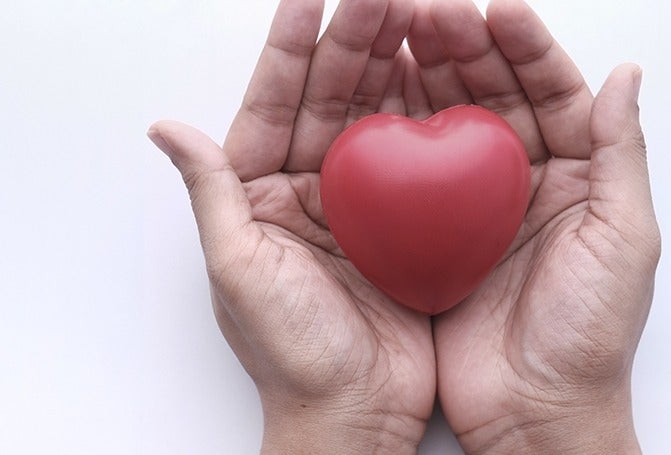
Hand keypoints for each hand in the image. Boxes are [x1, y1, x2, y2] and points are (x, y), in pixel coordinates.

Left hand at [148, 0, 437, 452]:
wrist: (354, 412)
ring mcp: (360, 203)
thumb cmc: (292, 354)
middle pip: (330, 101)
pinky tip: (441, 81)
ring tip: (413, 16)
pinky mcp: (403, 223)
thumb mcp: (239, 271)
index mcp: (262, 194)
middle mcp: (309, 190)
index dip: (289, 50)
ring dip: (391, 67)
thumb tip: (166, 127)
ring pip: (375, 119)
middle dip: (351, 42)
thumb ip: (212, 195)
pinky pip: (416, 159)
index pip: (274, 105)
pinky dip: (428, 118)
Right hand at [415, 1, 659, 452]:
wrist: (534, 410)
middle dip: (467, 50)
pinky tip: (383, 102)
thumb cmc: (588, 335)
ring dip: (431, 79)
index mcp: (575, 177)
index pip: (554, 93)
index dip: (527, 48)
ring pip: (451, 126)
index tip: (499, 11)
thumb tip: (625, 77)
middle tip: (434, 12)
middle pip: (495, 99)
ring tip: (404, 36)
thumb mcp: (624, 239)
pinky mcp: (435, 234)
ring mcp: (475, 207)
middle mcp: (523, 183)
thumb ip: (620, 156)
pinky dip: (400, 136)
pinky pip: (415, 174)